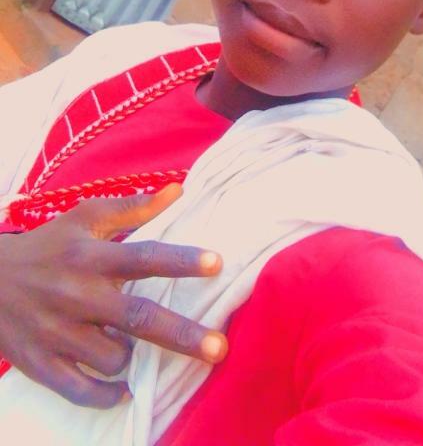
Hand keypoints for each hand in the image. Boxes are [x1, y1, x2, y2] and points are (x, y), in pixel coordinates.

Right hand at [0, 184, 226, 407]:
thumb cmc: (47, 246)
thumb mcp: (85, 218)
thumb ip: (133, 208)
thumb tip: (178, 190)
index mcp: (90, 257)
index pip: (142, 257)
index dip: (180, 261)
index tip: (216, 263)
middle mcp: (76, 295)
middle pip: (136, 318)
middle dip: (181, 335)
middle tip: (219, 348)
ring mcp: (57, 333)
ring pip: (113, 357)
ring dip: (131, 356)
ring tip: (130, 343)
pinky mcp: (40, 364)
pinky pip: (80, 390)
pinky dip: (105, 394)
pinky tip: (123, 387)